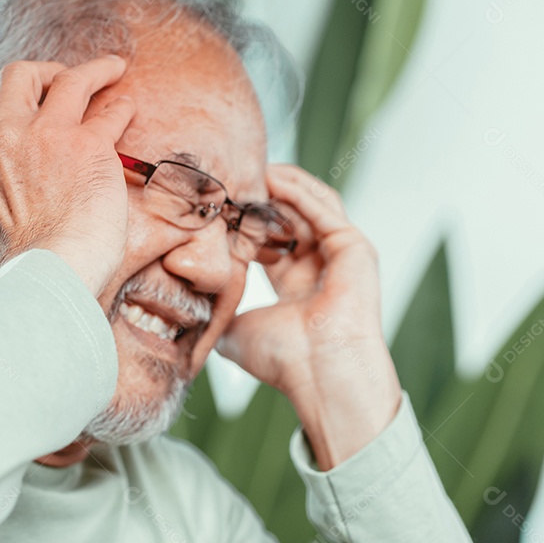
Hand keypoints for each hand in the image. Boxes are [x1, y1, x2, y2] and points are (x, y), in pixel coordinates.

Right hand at [0, 57, 134, 294]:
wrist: (46, 278)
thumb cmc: (6, 269)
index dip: (11, 107)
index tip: (30, 115)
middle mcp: (6, 136)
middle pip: (21, 76)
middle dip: (44, 72)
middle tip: (66, 80)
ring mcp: (49, 136)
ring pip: (70, 80)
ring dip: (94, 72)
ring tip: (113, 69)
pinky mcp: (90, 146)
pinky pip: (110, 113)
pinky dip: (121, 106)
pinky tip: (128, 107)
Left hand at [216, 165, 401, 467]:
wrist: (321, 374)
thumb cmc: (285, 360)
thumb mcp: (237, 330)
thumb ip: (220, 312)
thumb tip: (188, 308)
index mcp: (297, 287)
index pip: (270, 240)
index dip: (245, 221)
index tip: (217, 206)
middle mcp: (321, 268)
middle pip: (291, 217)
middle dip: (262, 196)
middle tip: (231, 177)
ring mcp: (341, 256)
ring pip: (311, 206)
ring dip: (281, 186)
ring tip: (251, 168)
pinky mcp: (355, 247)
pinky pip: (325, 207)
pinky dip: (299, 191)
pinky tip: (272, 178)